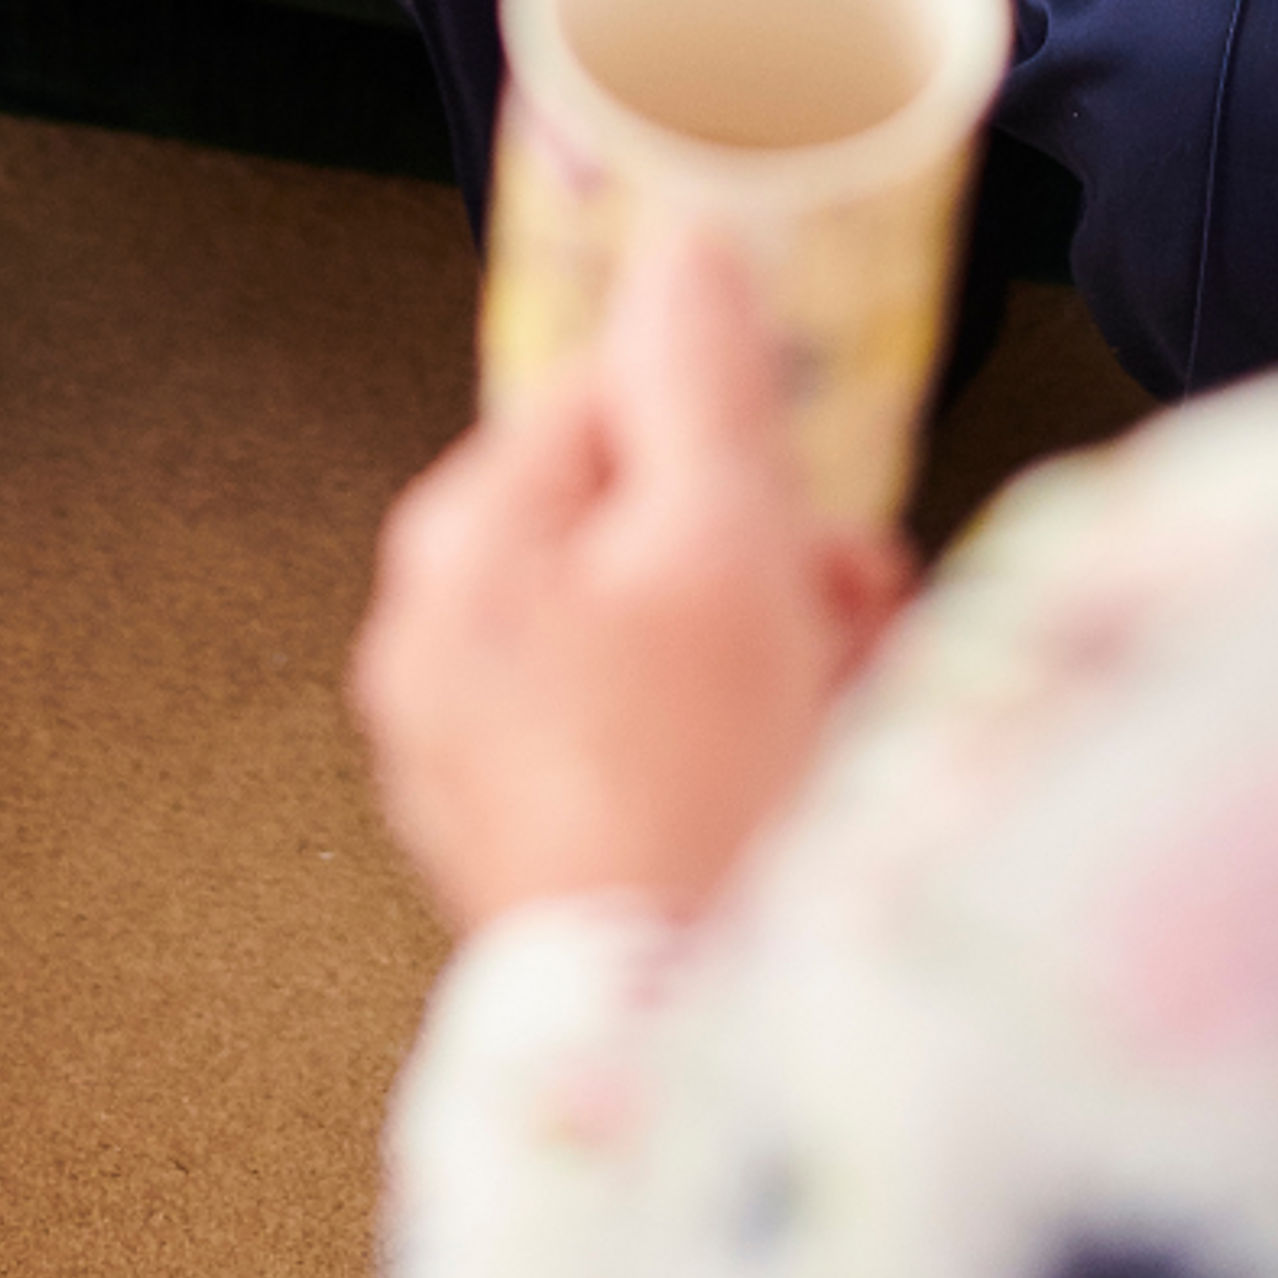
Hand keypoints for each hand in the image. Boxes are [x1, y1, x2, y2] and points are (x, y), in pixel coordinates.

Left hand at [351, 230, 910, 935]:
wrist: (678, 1029)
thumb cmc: (687, 788)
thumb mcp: (722, 535)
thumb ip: (699, 376)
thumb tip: (683, 248)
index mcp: (458, 542)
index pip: (601, 399)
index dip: (721, 432)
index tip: (794, 489)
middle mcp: (436, 640)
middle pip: (628, 519)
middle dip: (759, 547)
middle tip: (839, 602)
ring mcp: (472, 752)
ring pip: (644, 630)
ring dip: (762, 637)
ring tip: (840, 689)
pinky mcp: (528, 840)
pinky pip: (635, 733)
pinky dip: (721, 730)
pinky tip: (795, 761)